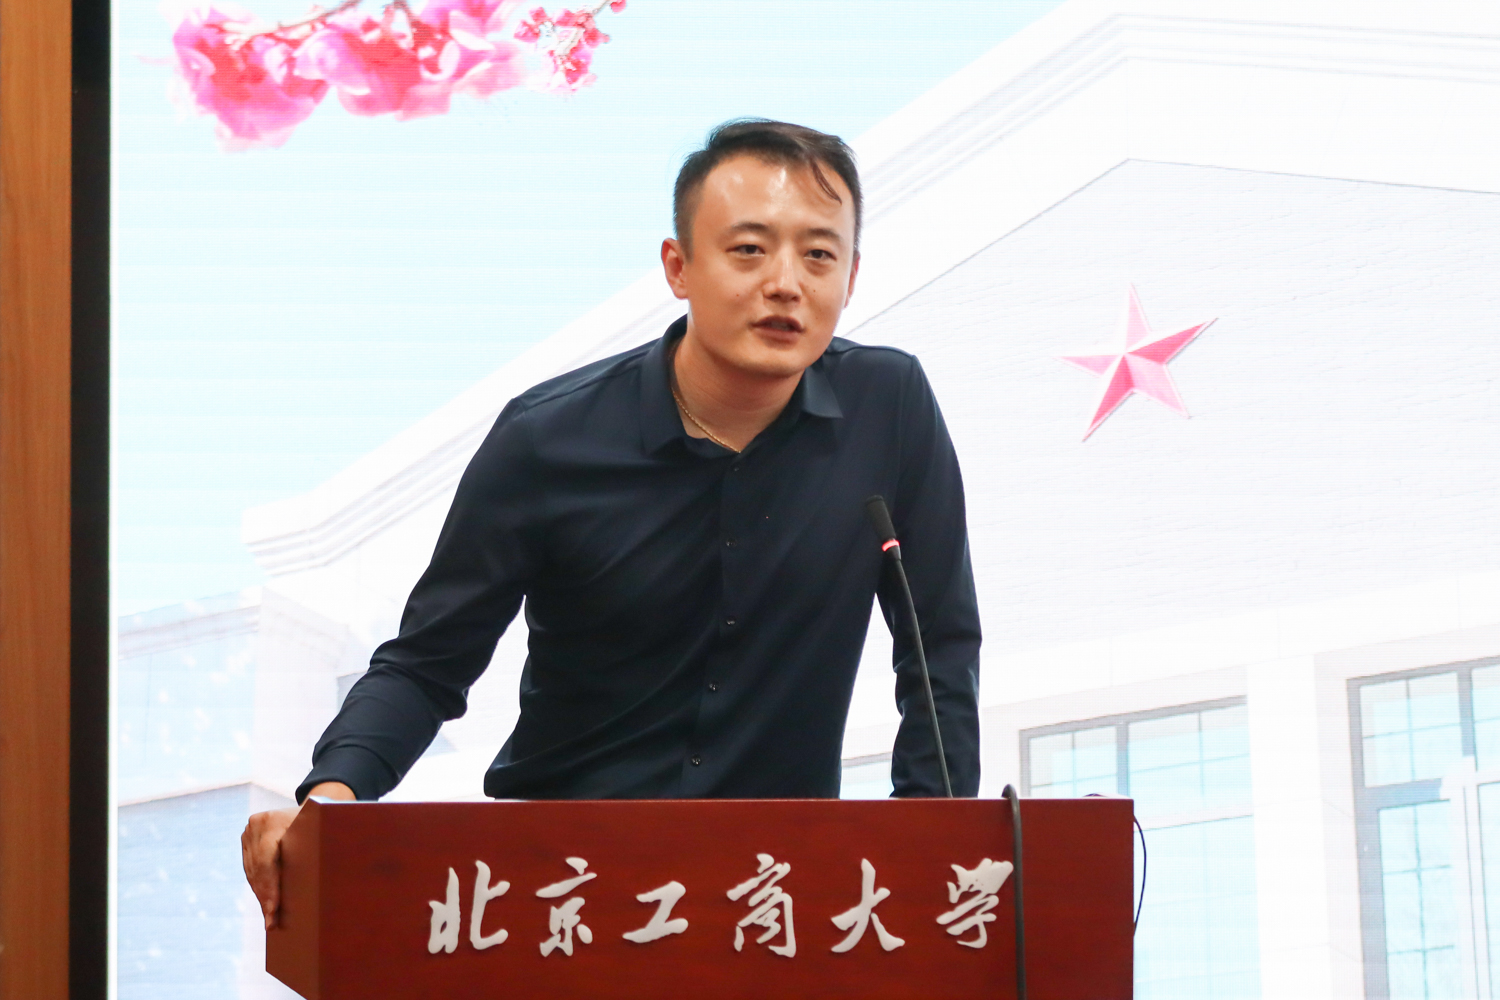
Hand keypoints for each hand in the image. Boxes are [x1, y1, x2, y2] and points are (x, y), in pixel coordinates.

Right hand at [241, 781, 353, 928]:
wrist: (316, 809)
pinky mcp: (247, 837)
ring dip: (261, 894)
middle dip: (265, 897)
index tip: (273, 911)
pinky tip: (266, 902)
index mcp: (275, 820)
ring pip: (252, 870)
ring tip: (270, 917)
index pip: (266, 861)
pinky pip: (250, 866)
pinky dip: (259, 885)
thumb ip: (322, 852)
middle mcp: (258, 823)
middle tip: (272, 922)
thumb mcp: (324, 835)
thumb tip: (330, 884)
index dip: (269, 888)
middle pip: (258, 868)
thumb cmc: (325, 826)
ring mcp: (250, 829)